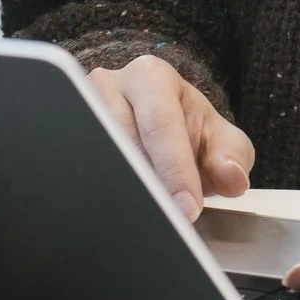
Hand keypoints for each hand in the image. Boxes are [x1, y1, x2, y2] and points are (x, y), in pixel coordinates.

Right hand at [86, 54, 253, 219]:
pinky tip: (116, 216)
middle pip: (122, 140)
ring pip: (95, 157)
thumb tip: (233, 178)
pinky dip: (99, 196)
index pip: (161, 125)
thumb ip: (233, 157)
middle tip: (166, 222)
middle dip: (147, 186)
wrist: (161, 136)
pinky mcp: (66, 139)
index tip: (187, 209)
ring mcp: (78, 110)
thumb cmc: (189, 136)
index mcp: (150, 76)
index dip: (175, 170)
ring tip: (144, 221)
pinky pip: (77, 170)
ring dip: (120, 191)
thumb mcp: (221, 142)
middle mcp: (107, 86)